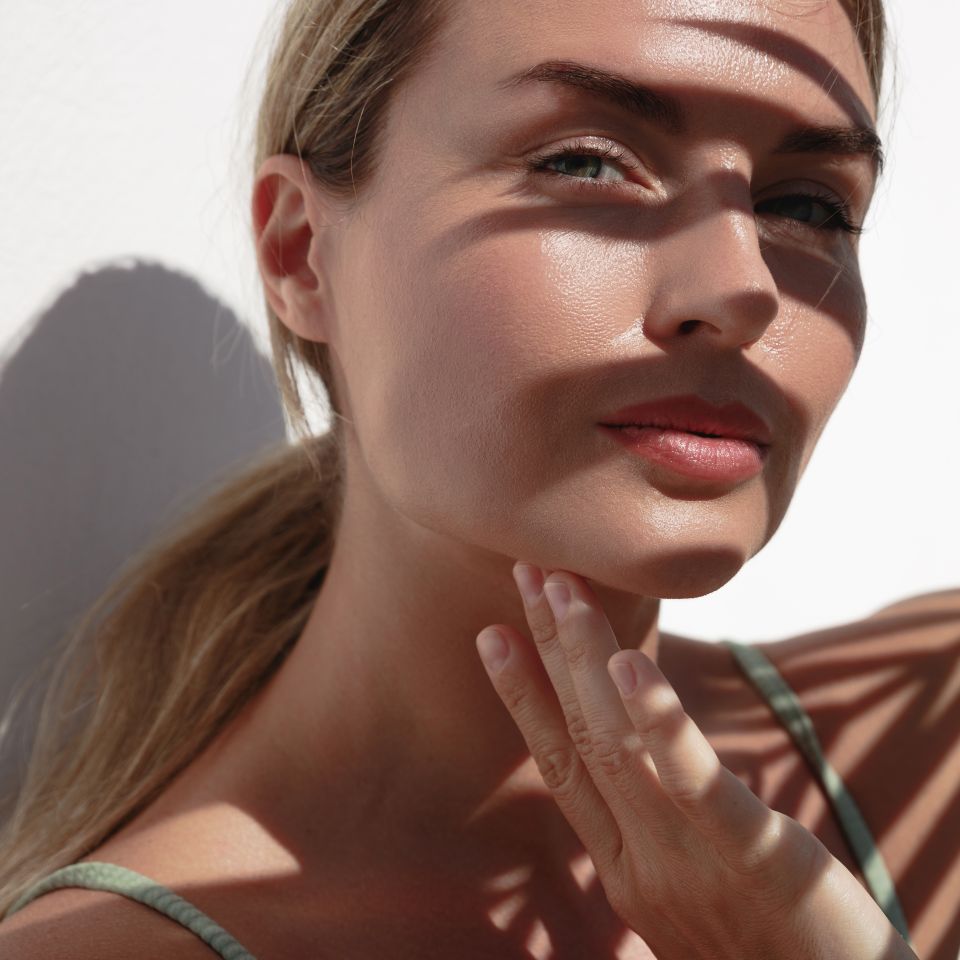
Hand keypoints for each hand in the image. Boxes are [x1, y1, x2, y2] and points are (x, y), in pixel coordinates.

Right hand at [475, 562, 917, 959]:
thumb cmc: (776, 949)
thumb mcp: (696, 886)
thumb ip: (660, 826)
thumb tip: (647, 755)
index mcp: (626, 867)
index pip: (560, 763)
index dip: (521, 695)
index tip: (492, 633)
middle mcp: (640, 864)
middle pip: (579, 734)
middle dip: (546, 647)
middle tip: (525, 571)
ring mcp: (689, 864)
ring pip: (618, 745)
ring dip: (585, 656)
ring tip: (563, 588)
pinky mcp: (755, 859)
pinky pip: (696, 785)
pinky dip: (658, 723)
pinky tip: (633, 667)